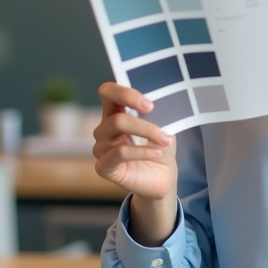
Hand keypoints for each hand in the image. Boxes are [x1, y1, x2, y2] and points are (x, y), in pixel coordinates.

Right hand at [92, 83, 176, 200]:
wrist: (163, 175)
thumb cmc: (159, 146)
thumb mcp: (162, 124)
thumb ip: (154, 111)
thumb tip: (158, 101)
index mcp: (115, 112)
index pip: (107, 92)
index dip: (125, 93)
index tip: (149, 105)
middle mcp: (104, 128)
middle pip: (116, 117)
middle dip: (144, 123)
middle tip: (165, 131)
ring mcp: (101, 148)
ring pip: (118, 130)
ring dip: (147, 134)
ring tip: (166, 142)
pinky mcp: (103, 167)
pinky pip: (119, 153)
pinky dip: (142, 152)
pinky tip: (157, 154)